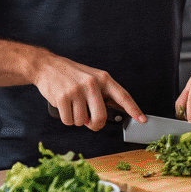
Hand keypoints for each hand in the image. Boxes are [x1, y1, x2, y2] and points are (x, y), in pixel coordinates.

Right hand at [30, 50, 144, 130]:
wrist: (47, 66)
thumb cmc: (72, 75)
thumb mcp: (93, 77)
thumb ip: (105, 92)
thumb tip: (119, 110)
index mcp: (103, 78)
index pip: (123, 96)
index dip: (134, 109)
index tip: (142, 119)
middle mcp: (92, 83)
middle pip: (100, 117)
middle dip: (95, 125)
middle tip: (91, 122)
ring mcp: (77, 90)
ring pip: (82, 121)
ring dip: (78, 120)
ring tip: (73, 106)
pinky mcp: (63, 98)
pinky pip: (69, 121)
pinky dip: (67, 119)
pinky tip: (65, 107)